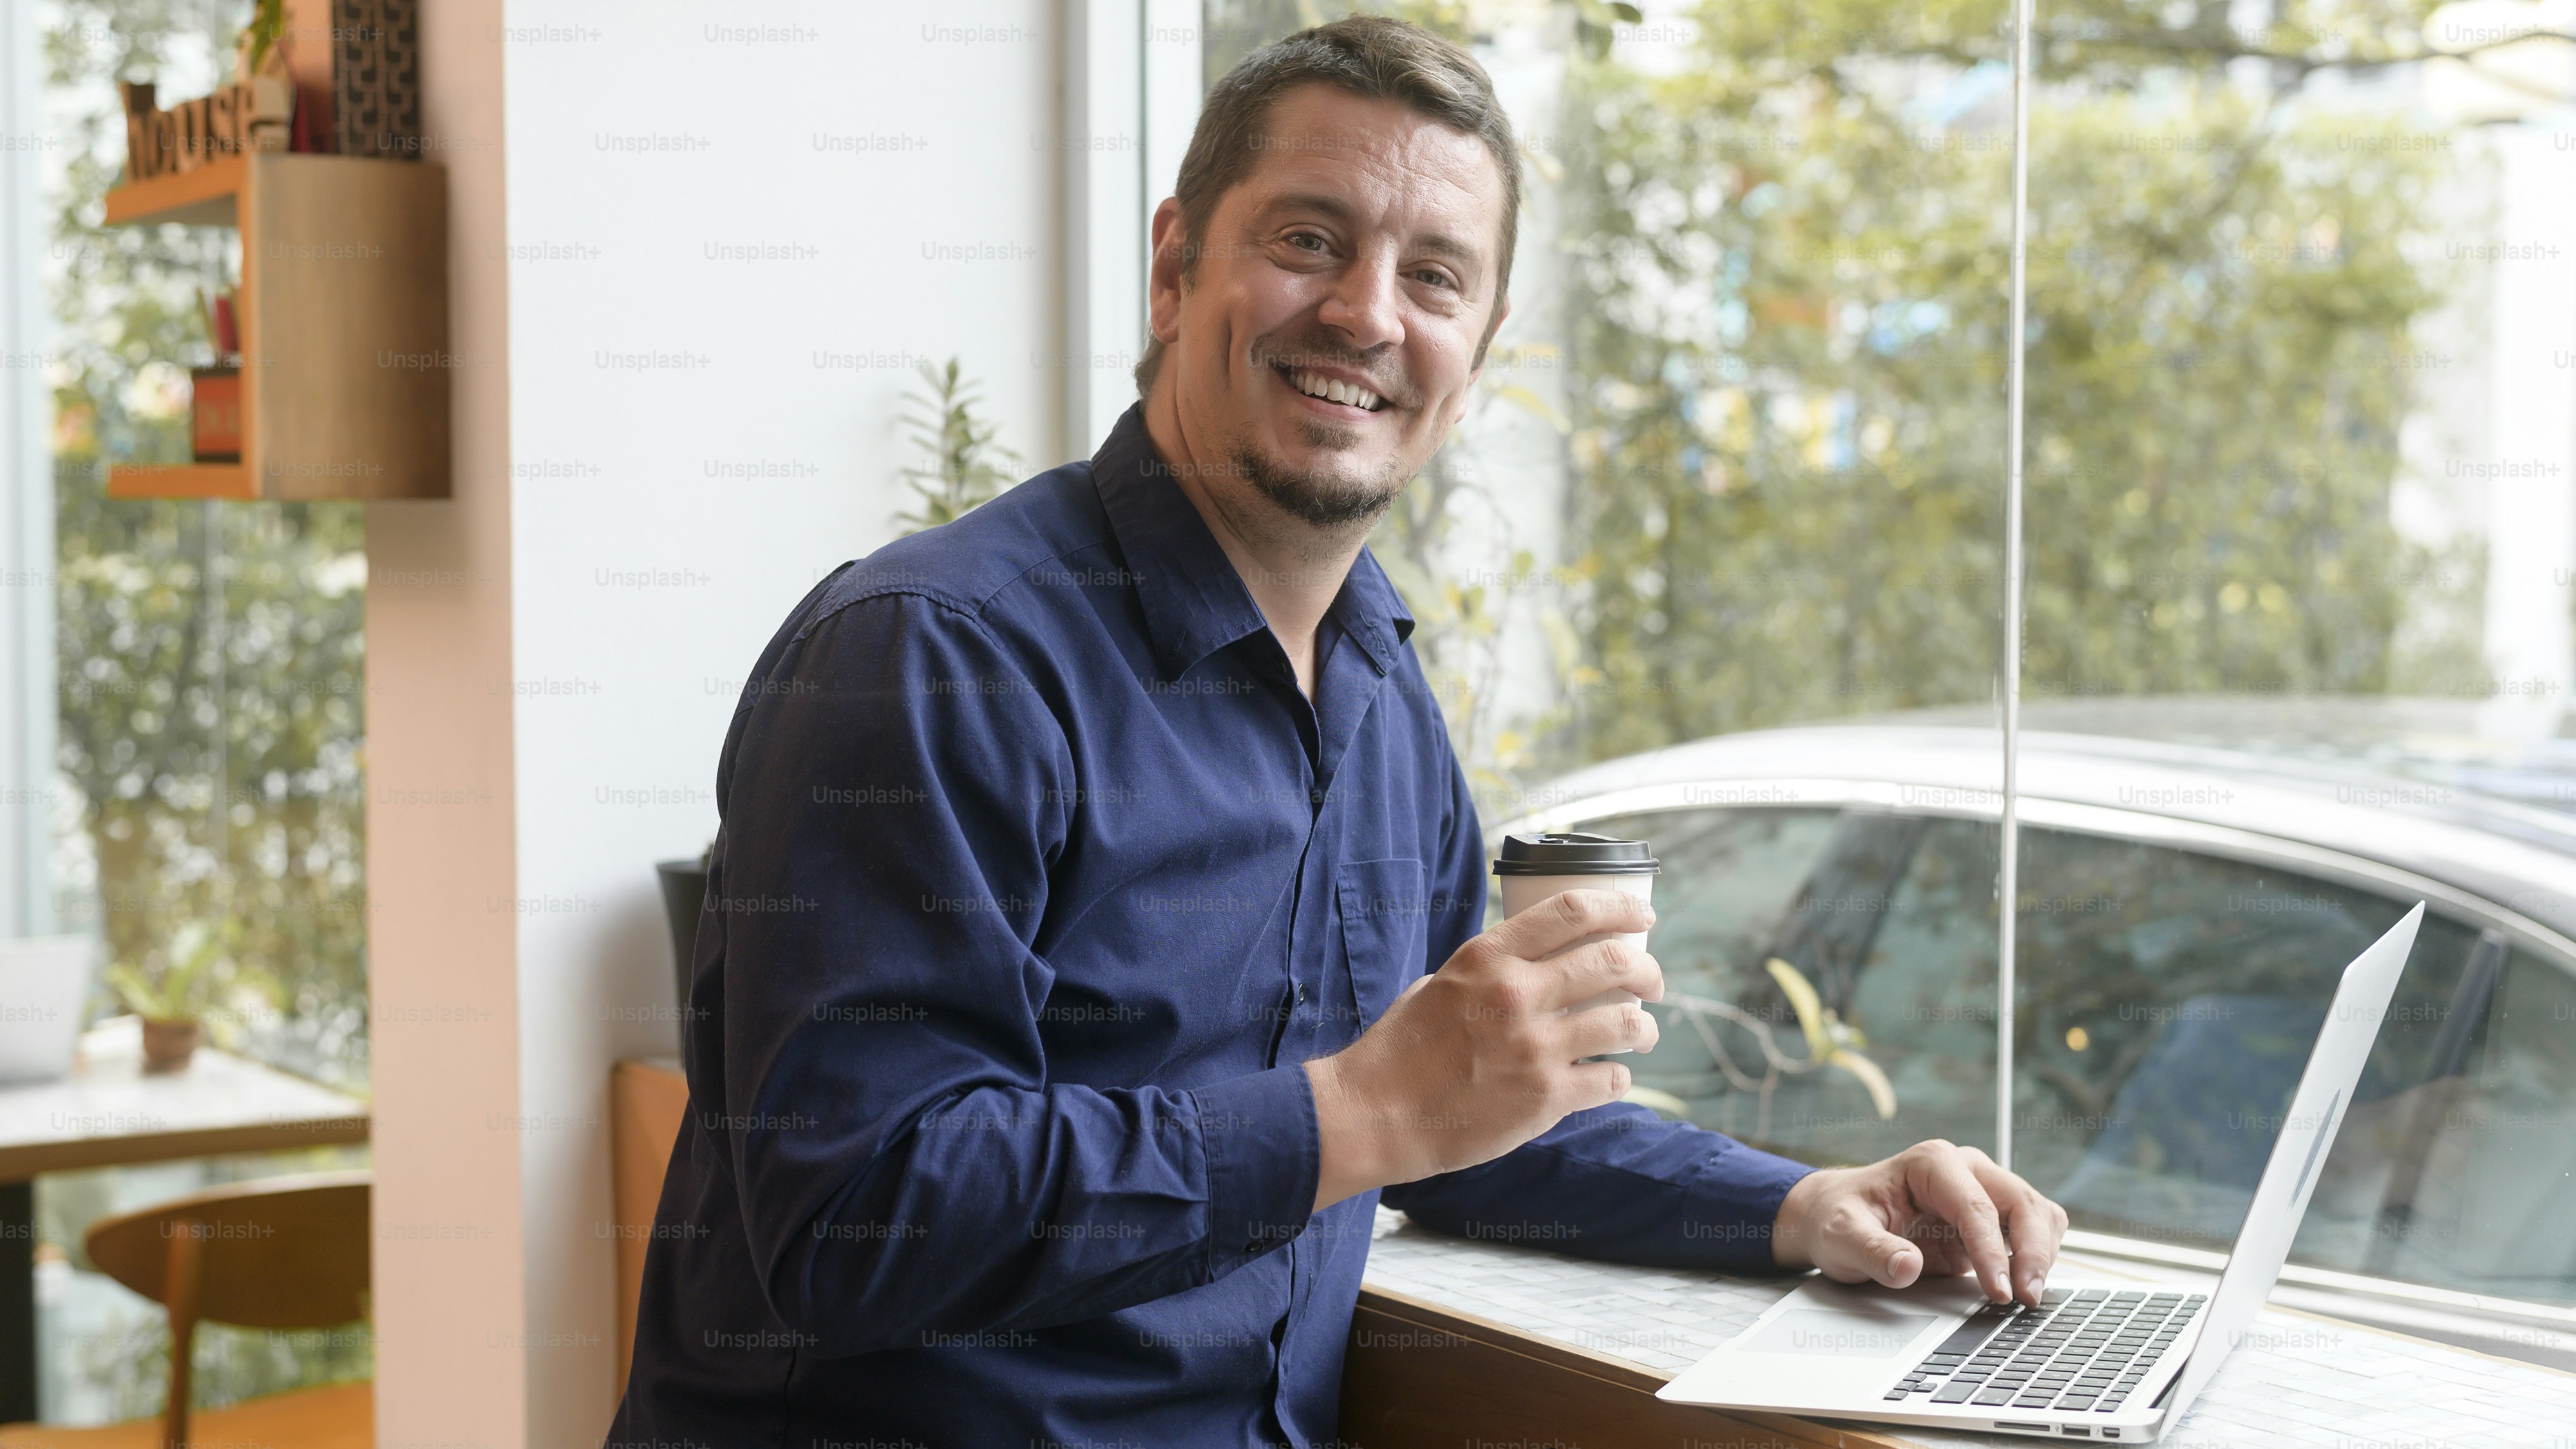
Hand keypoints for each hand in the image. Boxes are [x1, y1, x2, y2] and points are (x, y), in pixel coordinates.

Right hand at [1303, 889, 1663, 1210]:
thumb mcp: (1438, 985)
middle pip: (1612, 960)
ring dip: (1645, 1027)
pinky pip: (1611, 1079)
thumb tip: (1532, 965)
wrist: (1375, 1114)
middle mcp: (1516, 994)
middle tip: (1653, 982)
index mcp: (1488, 957)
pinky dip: (1620, 1076)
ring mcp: (1534, 1048)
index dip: (1620, 908)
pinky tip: (1613, 1076)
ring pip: (1625, 1023)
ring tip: (1644, 1033)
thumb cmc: (1401, 1049)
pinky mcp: (1544, 1098)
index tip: (1643, 918)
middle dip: (1647, 970)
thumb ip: (1488, 972)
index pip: (1572, 911)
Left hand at [1770, 1140, 2067, 1306]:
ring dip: (2042, 1254)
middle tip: (2025, 1298)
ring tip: (2029, 1296)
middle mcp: (1964, 1170)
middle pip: (2021, 1203)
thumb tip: (1906, 1267)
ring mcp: (1981, 1193)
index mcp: (1930, 1163)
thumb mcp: (1840, 1235)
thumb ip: (1871, 1250)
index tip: (1998, 1290)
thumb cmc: (1838, 1217)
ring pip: (2037, 1214)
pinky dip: (2038, 1257)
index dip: (1992, 1250)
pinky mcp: (1990, 1221)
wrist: (1834, 1215)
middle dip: (2032, 1251)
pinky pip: (2032, 1232)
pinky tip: (2025, 1285)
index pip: (1975, 1206)